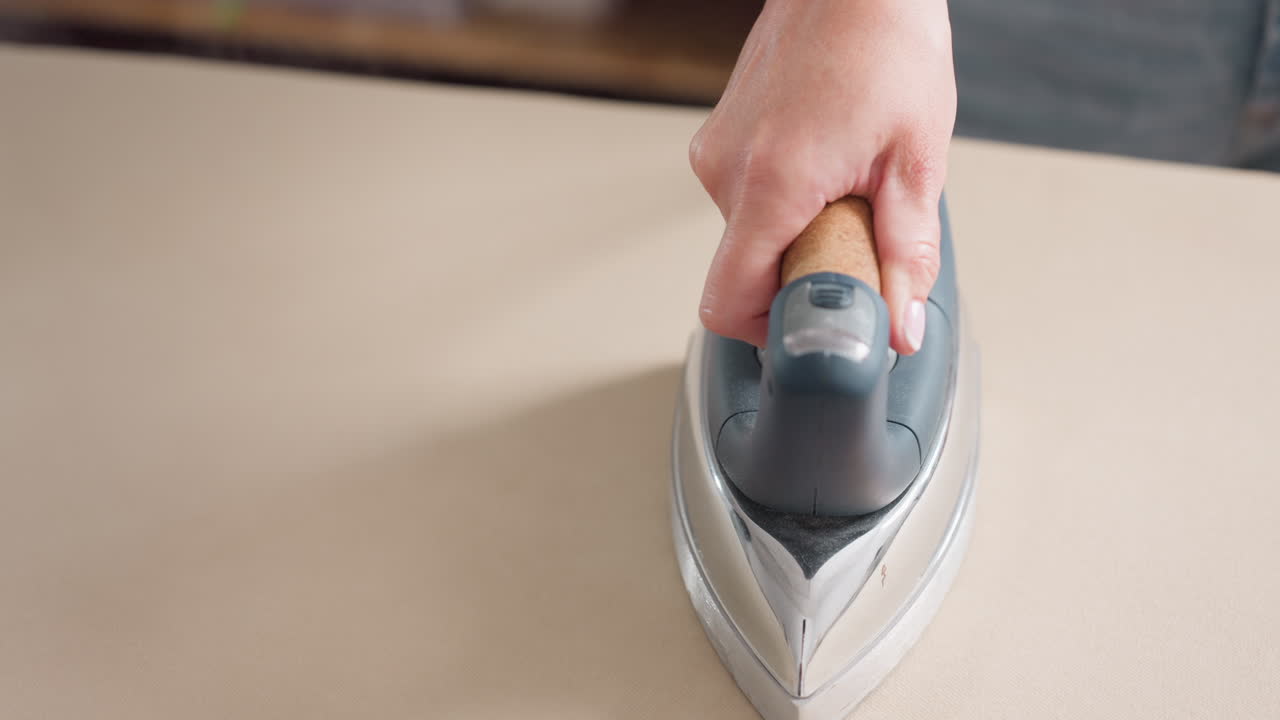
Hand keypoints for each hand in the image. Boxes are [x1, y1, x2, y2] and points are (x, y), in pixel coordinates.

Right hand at [690, 0, 955, 353]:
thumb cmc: (884, 41)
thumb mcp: (917, 159)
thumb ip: (907, 253)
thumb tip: (900, 324)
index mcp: (772, 184)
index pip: (728, 303)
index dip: (771, 330)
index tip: (818, 315)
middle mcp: (727, 172)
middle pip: (745, 273)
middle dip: (803, 271)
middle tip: (856, 229)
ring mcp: (717, 153)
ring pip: (749, 236)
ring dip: (797, 232)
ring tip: (845, 181)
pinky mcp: (719, 139)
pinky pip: (746, 199)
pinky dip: (786, 202)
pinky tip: (826, 160)